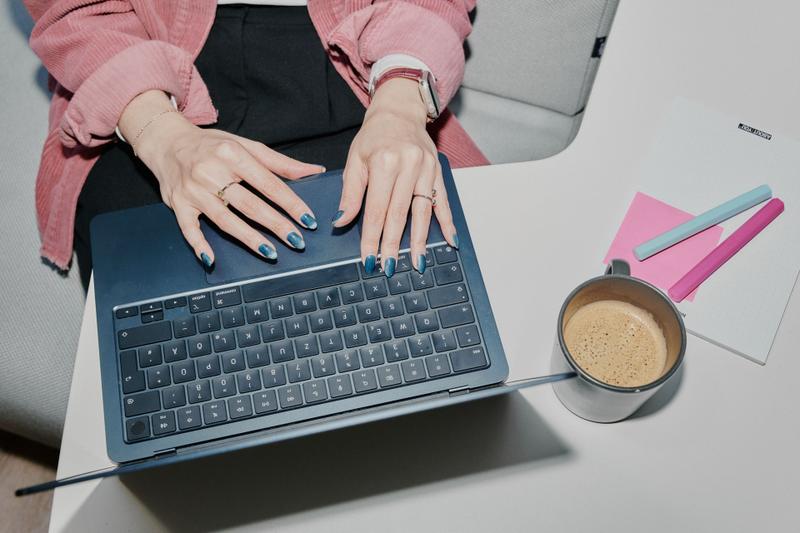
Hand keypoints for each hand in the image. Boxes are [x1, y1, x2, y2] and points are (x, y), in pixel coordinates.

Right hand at [120, 91, 323, 265]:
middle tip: (297, 241)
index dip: (290, 203)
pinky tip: (212, 259)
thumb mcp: (246, 145)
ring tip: (271, 252)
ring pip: (225, 219)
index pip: (268, 183)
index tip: (308, 220)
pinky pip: (188, 228)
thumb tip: (314, 171)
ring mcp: (193, 190)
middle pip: (250, 204)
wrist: (166, 141)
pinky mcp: (178, 204)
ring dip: (249, 238)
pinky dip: (199, 244)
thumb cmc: (211, 145)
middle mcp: (212, 171)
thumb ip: (280, 162)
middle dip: (276, 224)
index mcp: (232, 154)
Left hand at [334, 79, 457, 276]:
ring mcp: (427, 169)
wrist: (399, 111)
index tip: (368, 259)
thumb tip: (340, 221)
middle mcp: (409, 166)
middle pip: (399, 214)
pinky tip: (450, 241)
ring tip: (417, 262)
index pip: (376, 209)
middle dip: (393, 244)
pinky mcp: (438, 172)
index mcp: (385, 162)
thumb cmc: (374, 137)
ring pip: (422, 212)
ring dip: (419, 240)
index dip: (372, 237)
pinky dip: (447, 222)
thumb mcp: (355, 160)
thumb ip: (350, 193)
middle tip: (389, 268)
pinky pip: (443, 201)